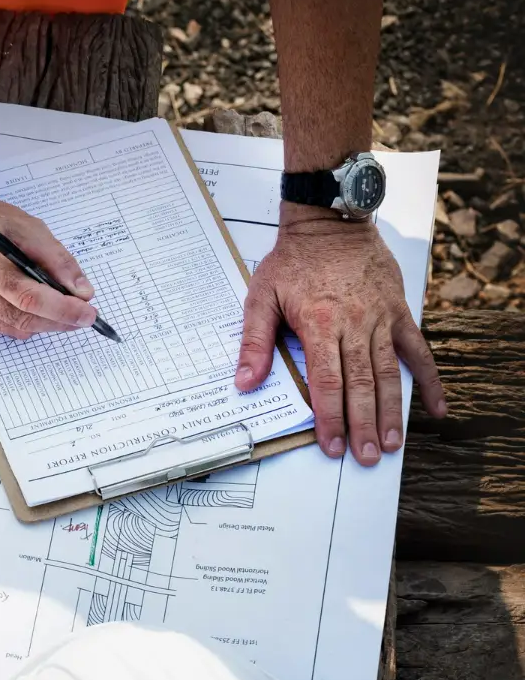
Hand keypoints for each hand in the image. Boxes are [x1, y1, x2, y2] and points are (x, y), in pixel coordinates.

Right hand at [0, 179, 97, 339]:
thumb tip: (81, 291)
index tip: (88, 313)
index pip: (29, 298)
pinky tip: (28, 305)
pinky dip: (21, 321)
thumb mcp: (25, 225)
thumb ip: (55, 258)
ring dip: (43, 323)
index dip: (62, 310)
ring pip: (14, 328)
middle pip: (23, 319)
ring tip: (61, 309)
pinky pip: (1, 328)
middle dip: (59, 321)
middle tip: (83, 316)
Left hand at [235, 205, 445, 464]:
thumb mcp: (261, 297)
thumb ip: (254, 343)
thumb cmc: (293, 261)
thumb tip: (244, 383)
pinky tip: (436, 407)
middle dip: (363, 425)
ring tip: (392, 444)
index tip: (333, 445)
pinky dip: (429, 379)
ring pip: (388, 373)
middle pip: (361, 385)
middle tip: (367, 457)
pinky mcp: (398, 311)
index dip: (330, 418)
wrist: (330, 222)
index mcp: (319, 324)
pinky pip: (417, 349)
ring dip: (392, 411)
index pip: (327, 382)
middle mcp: (354, 324)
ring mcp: (380, 319)